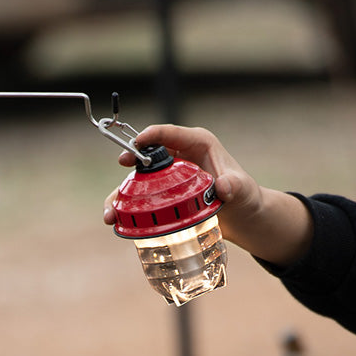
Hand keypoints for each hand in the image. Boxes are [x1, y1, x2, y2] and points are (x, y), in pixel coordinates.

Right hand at [103, 124, 312, 266]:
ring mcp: (168, 177)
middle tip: (123, 164)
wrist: (242, 217)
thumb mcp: (243, 190)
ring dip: (120, 195)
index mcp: (197, 143)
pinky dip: (127, 210)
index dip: (152, 134)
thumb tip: (224, 187)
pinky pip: (140, 199)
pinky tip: (117, 223)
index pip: (171, 133)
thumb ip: (235, 186)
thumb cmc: (245, 196)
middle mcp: (178, 156)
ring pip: (139, 180)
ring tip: (111, 213)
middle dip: (131, 158)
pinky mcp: (162, 195)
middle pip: (148, 154)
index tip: (138, 141)